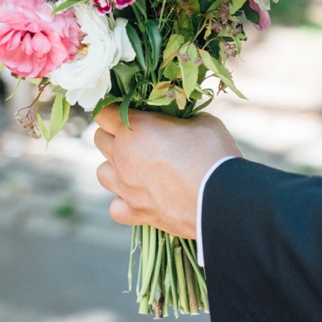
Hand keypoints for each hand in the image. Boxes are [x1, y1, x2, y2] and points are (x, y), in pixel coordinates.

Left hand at [92, 105, 240, 238]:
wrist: (222, 198)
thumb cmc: (214, 152)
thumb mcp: (203, 122)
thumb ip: (182, 119)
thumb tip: (180, 120)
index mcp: (136, 129)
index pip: (104, 113)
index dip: (115, 108)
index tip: (132, 110)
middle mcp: (122, 157)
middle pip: (99, 139)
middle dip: (114, 134)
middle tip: (139, 135)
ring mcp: (125, 187)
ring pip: (101, 172)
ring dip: (115, 166)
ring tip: (137, 167)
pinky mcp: (136, 212)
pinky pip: (116, 206)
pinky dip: (124, 201)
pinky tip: (141, 196)